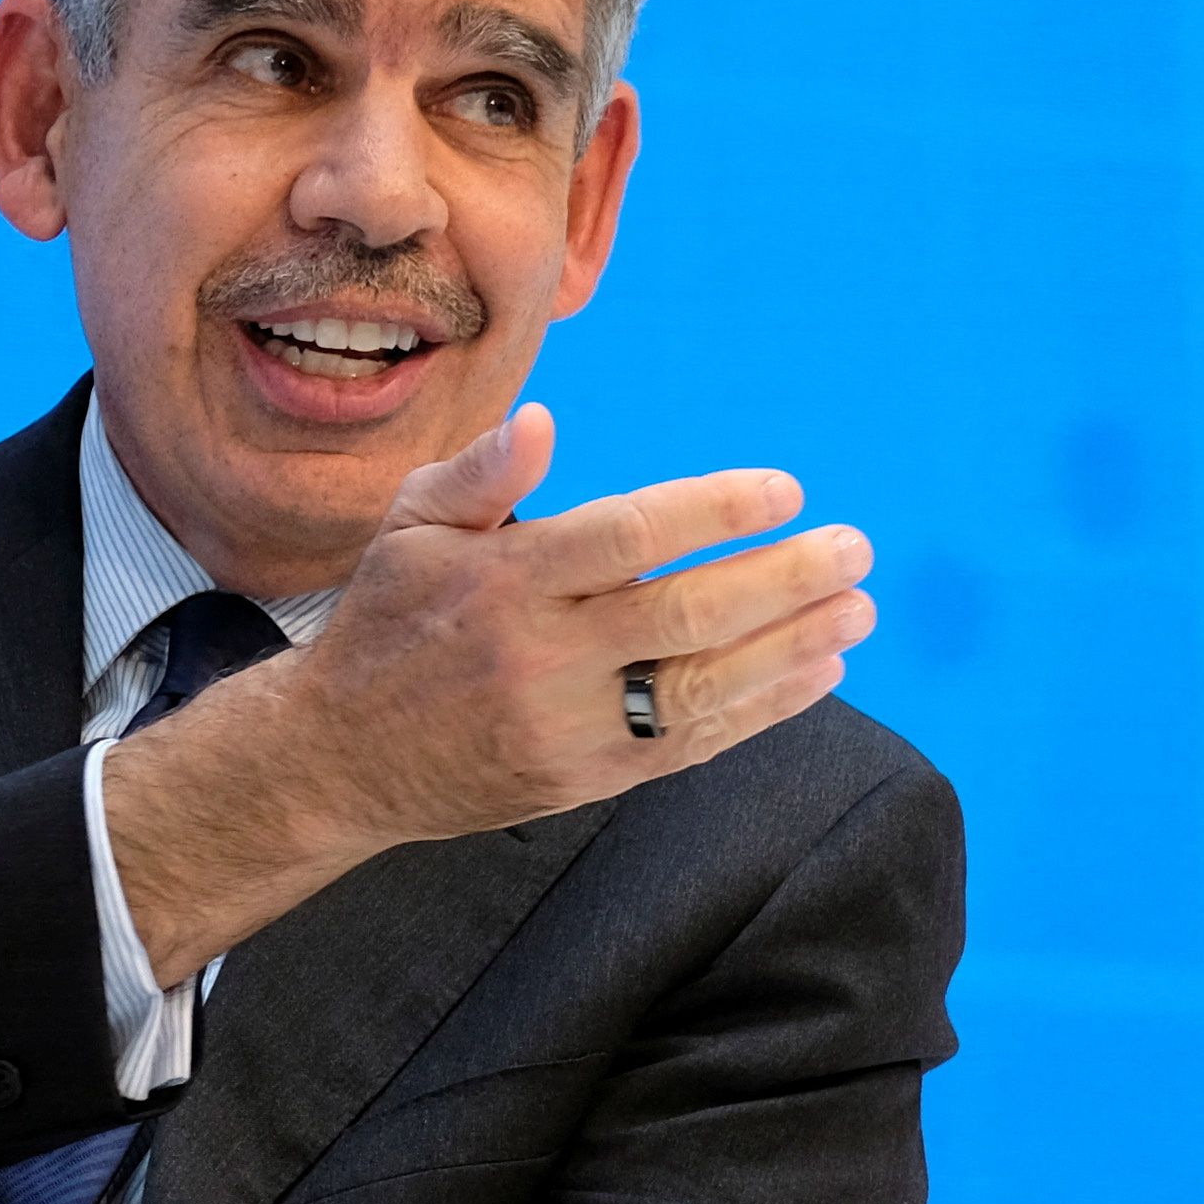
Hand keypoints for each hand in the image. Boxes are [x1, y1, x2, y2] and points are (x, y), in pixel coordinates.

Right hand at [98, 399, 874, 983]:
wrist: (344, 758)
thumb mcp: (410, 529)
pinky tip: (820, 670)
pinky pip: (692, 743)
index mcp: (502, 581)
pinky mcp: (588, 781)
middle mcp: (539, 657)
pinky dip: (763, 709)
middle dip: (781, 582)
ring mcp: (568, 728)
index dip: (712, 512)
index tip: (784, 492)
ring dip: (792, 648)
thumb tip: (542, 423)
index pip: (627, 538)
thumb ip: (480, 475)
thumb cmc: (390, 620)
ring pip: (701, 688)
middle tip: (855, 549)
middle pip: (684, 617)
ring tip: (859, 610)